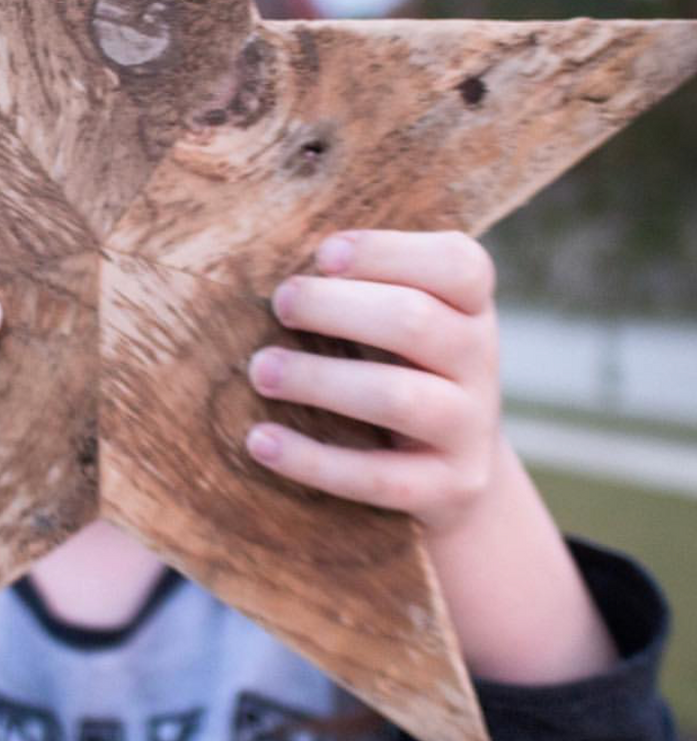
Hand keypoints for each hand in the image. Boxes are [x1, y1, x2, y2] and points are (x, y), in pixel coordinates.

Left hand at [245, 228, 617, 682]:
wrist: (451, 469)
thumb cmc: (395, 365)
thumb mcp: (396, 319)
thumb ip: (358, 286)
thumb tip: (270, 261)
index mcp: (470, 304)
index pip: (456, 262)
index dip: (387, 252)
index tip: (322, 255)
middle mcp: (481, 359)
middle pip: (414, 321)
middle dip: (336, 307)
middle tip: (280, 303)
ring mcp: (470, 427)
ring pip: (398, 397)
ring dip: (319, 379)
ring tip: (260, 370)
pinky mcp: (449, 488)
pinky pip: (376, 476)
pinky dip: (311, 459)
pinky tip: (260, 441)